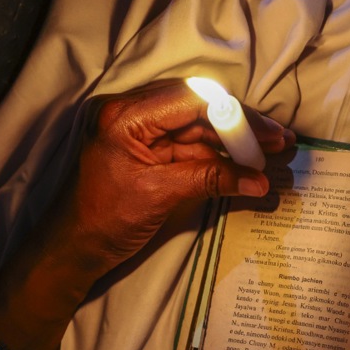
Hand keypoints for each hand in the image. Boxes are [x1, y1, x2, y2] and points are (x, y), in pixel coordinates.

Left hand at [57, 81, 293, 275]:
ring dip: (234, 142)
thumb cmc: (102, 221)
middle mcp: (132, 114)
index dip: (234, 114)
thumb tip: (257, 181)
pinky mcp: (149, 152)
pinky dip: (219, 158)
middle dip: (240, 125)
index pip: (191, 98)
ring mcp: (141, 132)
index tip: (265, 133)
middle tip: (278, 140)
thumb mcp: (159, 196)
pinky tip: (246, 167)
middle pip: (198, 108)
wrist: (71, 250)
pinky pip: (190, 147)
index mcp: (125, 115)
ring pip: (198, 128)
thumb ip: (210, 179)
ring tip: (271, 154)